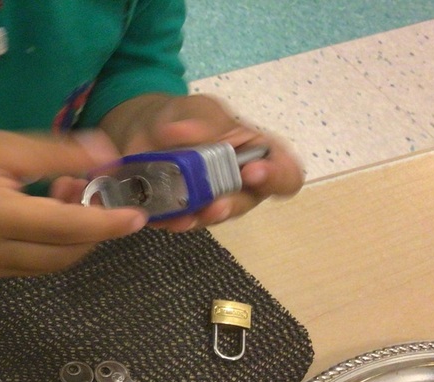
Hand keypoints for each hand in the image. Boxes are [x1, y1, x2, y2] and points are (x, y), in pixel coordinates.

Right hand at [0, 130, 147, 278]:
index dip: (105, 223)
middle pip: (63, 255)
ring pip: (51, 264)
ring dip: (74, 237)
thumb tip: (109, 157)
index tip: (139, 216)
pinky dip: (52, 244)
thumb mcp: (2, 144)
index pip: (63, 228)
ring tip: (67, 193)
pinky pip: (32, 264)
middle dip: (92, 229)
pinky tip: (47, 212)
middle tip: (93, 187)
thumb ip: (57, 154)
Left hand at [99, 94, 304, 231]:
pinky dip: (173, 219)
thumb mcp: (193, 109)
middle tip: (216, 205)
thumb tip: (180, 132)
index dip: (277, 177)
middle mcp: (242, 182)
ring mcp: (214, 201)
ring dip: (200, 218)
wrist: (148, 131)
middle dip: (232, 204)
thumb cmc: (187, 116)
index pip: (286, 173)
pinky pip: (184, 221)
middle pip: (248, 201)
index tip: (254, 172)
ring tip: (184, 217)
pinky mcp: (187, 212)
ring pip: (214, 217)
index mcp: (258, 152)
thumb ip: (193, 120)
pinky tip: (162, 216)